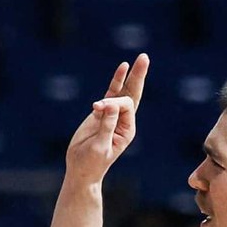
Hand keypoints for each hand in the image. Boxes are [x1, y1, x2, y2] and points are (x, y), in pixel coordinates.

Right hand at [64, 54, 149, 183]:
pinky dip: (117, 80)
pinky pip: (111, 93)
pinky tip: (123, 68)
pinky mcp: (102, 113)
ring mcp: (114, 115)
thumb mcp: (100, 146)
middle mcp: (124, 121)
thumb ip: (106, 126)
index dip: (113, 102)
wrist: (81, 169)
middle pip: (134, 93)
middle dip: (138, 76)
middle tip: (144, 57)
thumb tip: (109, 105)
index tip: (96, 108)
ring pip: (124, 91)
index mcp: (127, 130)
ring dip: (131, 75)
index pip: (126, 106)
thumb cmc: (91, 162)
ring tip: (140, 59)